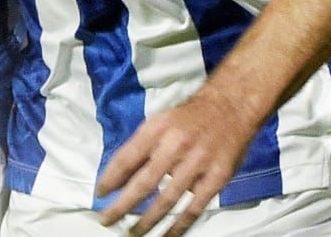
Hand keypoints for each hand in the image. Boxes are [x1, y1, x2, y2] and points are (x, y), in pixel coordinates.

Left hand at [96, 90, 256, 234]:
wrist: (231, 106)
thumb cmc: (188, 118)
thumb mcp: (160, 122)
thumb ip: (140, 147)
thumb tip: (117, 177)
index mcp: (158, 128)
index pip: (128, 157)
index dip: (111, 178)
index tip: (99, 194)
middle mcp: (176, 145)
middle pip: (144, 182)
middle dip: (122, 205)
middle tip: (107, 219)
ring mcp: (198, 163)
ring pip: (168, 199)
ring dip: (148, 220)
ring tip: (133, 232)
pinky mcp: (217, 177)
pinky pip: (194, 208)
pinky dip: (179, 225)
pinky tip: (166, 235)